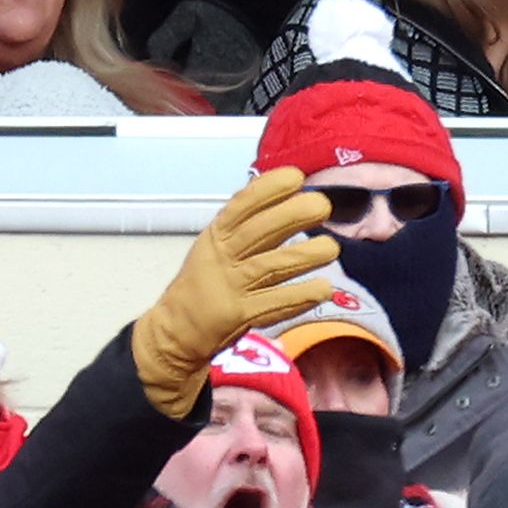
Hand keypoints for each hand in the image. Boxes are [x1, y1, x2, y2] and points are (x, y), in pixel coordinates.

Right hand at [132, 167, 338, 417]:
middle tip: (322, 205)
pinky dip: (300, 296)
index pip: (241, 205)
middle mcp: (222, 257)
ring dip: (303, 256)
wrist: (176, 329)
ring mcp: (231, 287)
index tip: (296, 178)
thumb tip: (288, 194)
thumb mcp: (217, 245)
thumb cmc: (205, 281)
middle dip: (291, 215)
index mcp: (217, 235)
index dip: (268, 190)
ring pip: (270, 267)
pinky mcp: (239, 316)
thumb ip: (247, 224)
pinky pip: (274, 304)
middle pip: (258, 232)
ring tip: (331, 248)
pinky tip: (323, 288)